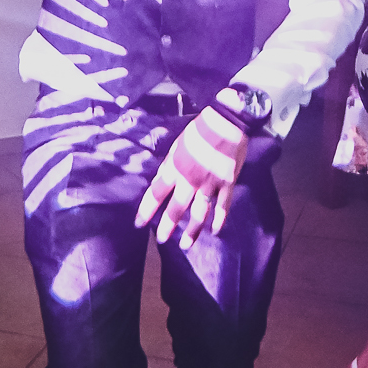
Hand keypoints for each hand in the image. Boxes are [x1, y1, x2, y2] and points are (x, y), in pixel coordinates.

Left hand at [135, 108, 249, 247]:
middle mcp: (191, 179)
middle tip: (161, 240)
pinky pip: (223, 206)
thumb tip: (160, 180)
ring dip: (192, 231)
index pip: (156, 193)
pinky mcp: (228, 184)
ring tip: (185, 245)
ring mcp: (211, 184)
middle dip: (167, 226)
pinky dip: (219, 220)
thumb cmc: (200, 131)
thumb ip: (169, 164)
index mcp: (176, 167)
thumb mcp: (178, 144)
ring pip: (200, 213)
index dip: (146, 210)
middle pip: (177, 208)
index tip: (139, 223)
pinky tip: (214, 231)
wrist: (228, 122)